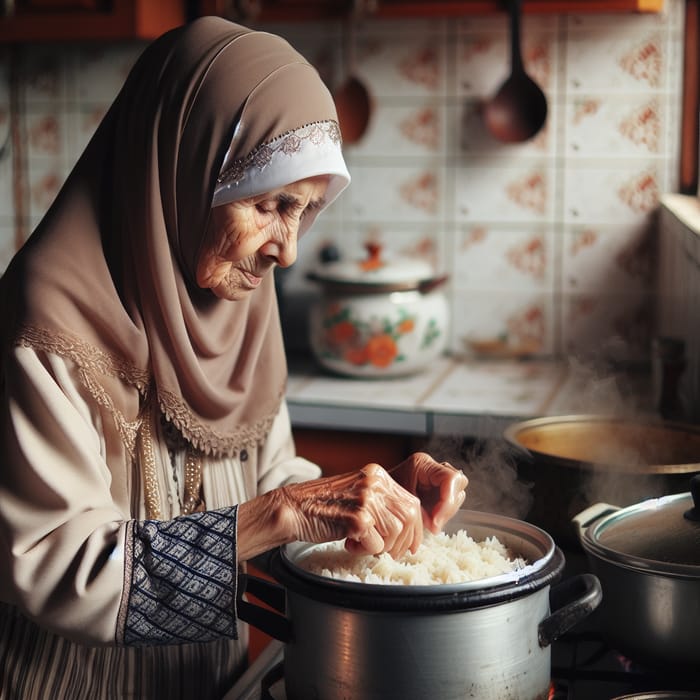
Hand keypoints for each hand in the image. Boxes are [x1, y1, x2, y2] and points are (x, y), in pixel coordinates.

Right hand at [279, 463, 422, 558]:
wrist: (292, 508)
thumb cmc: (322, 505)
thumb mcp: (357, 494)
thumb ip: (381, 503)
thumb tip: (407, 527)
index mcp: (377, 474)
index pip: (411, 502)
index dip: (414, 528)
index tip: (412, 544)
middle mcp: (375, 482)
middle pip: (409, 517)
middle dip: (402, 541)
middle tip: (385, 550)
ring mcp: (367, 498)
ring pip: (395, 533)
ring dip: (381, 546)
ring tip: (360, 542)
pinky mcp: (357, 517)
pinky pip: (377, 545)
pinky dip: (364, 550)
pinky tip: (349, 542)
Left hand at [389, 452, 467, 533]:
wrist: (373, 497)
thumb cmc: (381, 496)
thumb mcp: (400, 503)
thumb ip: (418, 512)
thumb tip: (436, 526)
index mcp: (422, 463)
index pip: (450, 478)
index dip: (448, 501)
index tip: (436, 521)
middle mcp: (433, 467)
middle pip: (458, 484)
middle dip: (448, 507)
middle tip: (433, 524)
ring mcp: (437, 477)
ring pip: (457, 493)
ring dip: (446, 512)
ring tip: (429, 524)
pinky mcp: (438, 489)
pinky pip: (450, 501)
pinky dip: (442, 513)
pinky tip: (430, 522)